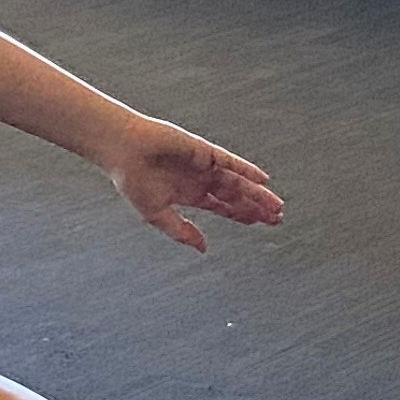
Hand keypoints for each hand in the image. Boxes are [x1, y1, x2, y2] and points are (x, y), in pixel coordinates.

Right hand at [103, 116, 284, 250]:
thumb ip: (181, 232)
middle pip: (236, 196)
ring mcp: (204, 164)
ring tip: (277, 206)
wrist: (121, 150)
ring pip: (238, 181)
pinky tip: (262, 180)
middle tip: (278, 219)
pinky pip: (230, 161)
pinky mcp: (203, 151)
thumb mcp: (157, 215)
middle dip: (256, 208)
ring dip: (257, 194)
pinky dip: (247, 170)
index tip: (260, 223)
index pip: (223, 207)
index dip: (242, 215)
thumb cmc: (132, 180)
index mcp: (190, 193)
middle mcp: (201, 179)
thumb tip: (204, 249)